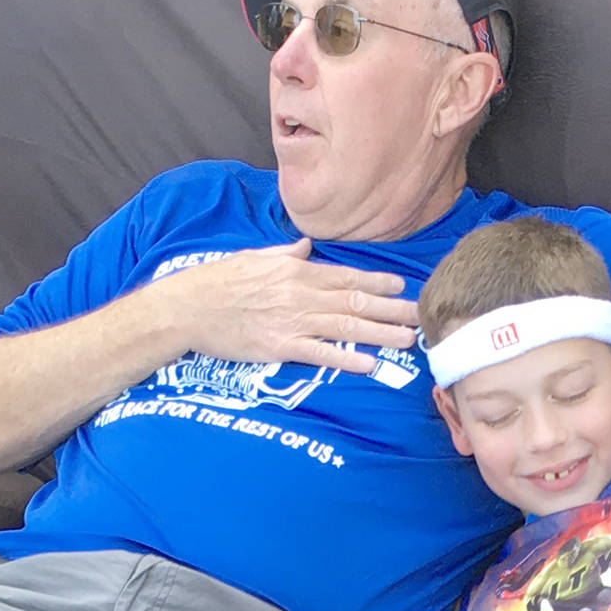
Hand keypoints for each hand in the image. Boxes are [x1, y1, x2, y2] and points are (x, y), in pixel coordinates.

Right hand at [158, 238, 419, 375]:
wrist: (187, 307)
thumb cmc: (217, 282)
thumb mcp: (253, 257)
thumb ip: (284, 253)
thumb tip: (305, 246)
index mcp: (295, 270)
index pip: (346, 275)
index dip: (378, 281)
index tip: (403, 286)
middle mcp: (300, 293)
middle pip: (356, 300)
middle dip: (393, 309)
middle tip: (423, 314)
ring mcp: (291, 320)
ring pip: (345, 325)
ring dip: (380, 333)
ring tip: (409, 339)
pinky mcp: (279, 346)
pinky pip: (319, 353)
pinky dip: (345, 357)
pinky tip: (368, 364)